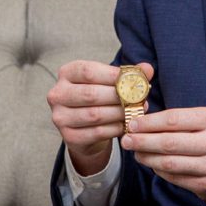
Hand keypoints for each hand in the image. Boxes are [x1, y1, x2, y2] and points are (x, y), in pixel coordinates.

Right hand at [47, 60, 154, 175]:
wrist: (85, 127)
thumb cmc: (99, 97)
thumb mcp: (111, 81)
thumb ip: (129, 74)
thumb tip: (147, 68)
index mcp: (67, 73)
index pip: (88, 71)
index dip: (112, 75)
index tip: (133, 79)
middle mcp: (57, 94)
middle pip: (91, 94)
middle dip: (118, 96)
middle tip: (138, 98)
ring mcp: (60, 116)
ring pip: (95, 115)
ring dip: (119, 113)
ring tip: (136, 111)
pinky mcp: (68, 136)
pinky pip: (97, 132)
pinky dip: (115, 128)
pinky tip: (125, 124)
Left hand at [122, 107, 205, 200]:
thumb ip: (185, 120)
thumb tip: (148, 124)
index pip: (173, 120)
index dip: (148, 123)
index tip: (132, 123)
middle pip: (168, 143)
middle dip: (141, 141)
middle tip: (126, 139)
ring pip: (169, 163)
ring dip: (147, 158)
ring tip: (136, 152)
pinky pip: (175, 178)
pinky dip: (160, 171)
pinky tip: (153, 165)